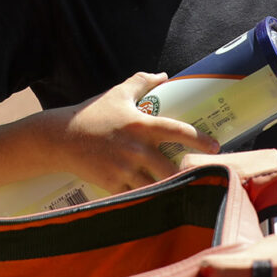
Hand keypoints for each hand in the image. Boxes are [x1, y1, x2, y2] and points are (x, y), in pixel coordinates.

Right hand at [50, 71, 219, 193]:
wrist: (61, 138)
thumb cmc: (92, 114)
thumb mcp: (118, 94)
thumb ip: (142, 81)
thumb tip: (164, 76)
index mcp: (141, 125)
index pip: (177, 131)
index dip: (199, 139)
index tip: (215, 146)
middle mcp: (136, 149)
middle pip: (171, 169)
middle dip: (187, 175)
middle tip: (200, 176)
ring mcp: (124, 169)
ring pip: (157, 186)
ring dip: (170, 189)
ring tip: (185, 192)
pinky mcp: (113, 185)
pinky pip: (138, 196)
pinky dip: (149, 198)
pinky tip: (160, 201)